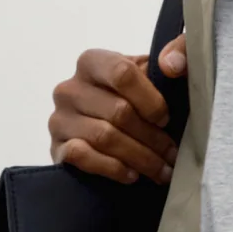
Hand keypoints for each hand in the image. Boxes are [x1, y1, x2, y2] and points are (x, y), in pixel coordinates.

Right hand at [49, 33, 186, 184]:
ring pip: (105, 137)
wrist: (112, 134)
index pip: (122, 73)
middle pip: (118, 112)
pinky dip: (112, 167)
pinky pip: (83, 156)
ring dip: (140, 158)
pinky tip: (132, 175)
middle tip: (173, 154)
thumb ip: (175, 57)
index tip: (167, 120)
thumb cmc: (137, 102)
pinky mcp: (57, 148)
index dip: (150, 100)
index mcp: (92, 62)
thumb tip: (173, 65)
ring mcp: (59, 119)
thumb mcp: (154, 75)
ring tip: (162, 170)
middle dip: (152, 138)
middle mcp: (70, 88)